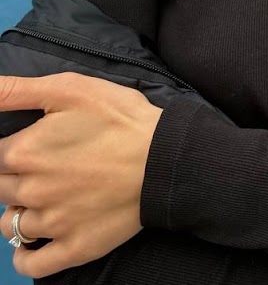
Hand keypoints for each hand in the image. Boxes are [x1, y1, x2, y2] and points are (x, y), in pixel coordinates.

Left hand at [0, 72, 162, 277]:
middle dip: (13, 177)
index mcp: (23, 152)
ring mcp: (50, 224)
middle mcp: (29, 191)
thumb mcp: (71, 88)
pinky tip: (31, 245)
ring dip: (19, 211)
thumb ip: (18, 90)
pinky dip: (25, 258)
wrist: (165, 157)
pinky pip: (31, 265)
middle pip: (0, 189)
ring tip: (42, 198)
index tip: (32, 145)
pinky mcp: (72, 247)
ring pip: (10, 225)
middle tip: (43, 165)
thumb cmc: (120, 117)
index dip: (11, 149)